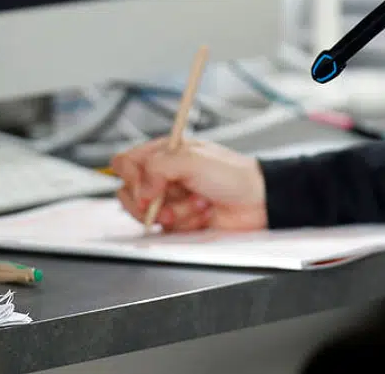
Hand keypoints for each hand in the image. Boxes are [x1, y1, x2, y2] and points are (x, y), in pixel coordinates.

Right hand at [111, 138, 267, 232]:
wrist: (258, 202)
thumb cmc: (234, 174)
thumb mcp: (193, 158)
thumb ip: (158, 167)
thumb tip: (141, 189)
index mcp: (163, 154)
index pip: (126, 163)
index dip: (132, 176)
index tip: (149, 185)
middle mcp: (163, 176)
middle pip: (129, 192)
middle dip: (150, 201)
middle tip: (169, 200)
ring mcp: (169, 200)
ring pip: (146, 214)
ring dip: (173, 212)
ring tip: (196, 204)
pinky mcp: (178, 221)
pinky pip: (164, 230)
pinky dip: (184, 224)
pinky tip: (202, 215)